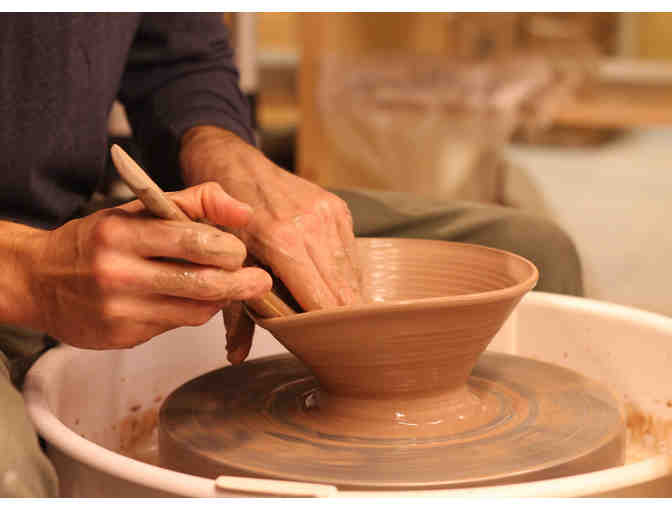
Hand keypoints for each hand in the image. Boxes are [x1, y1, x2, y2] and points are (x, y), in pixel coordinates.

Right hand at [26, 182, 270, 349]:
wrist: (39, 280)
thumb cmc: (98, 241)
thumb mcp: (138, 209)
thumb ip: (194, 202)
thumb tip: (244, 212)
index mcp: (122, 233)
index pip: (195, 241)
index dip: (229, 248)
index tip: (239, 249)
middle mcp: (118, 273)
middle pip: (203, 283)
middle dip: (241, 282)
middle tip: (259, 279)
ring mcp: (120, 309)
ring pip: (196, 310)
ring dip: (219, 299)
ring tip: (223, 286)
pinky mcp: (122, 336)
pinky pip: (176, 326)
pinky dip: (192, 312)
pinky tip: (187, 299)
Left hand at [180, 126, 362, 363]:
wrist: (233, 163)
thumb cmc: (222, 216)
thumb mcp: (223, 263)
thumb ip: (236, 312)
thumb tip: (236, 356)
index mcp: (282, 240)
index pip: (321, 300)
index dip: (326, 329)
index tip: (326, 348)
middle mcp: (312, 225)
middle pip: (344, 292)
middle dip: (341, 320)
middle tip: (336, 342)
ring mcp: (328, 213)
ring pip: (352, 274)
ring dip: (345, 299)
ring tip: (336, 320)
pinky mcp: (338, 207)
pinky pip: (350, 253)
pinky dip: (344, 275)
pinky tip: (332, 287)